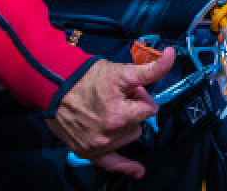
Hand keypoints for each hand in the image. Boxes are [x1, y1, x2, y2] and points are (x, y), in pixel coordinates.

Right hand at [47, 46, 174, 178]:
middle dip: (132, 110)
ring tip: (107, 110)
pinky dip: (126, 167)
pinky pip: (112, 164)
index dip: (141, 97)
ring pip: (129, 137)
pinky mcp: (87, 152)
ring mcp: (97, 146)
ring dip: (125, 126)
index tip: (129, 91)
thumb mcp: (121, 71)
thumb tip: (171, 55)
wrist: (55, 86)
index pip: (149, 109)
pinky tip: (138, 171)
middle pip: (139, 124)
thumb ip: (150, 69)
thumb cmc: (88, 77)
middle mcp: (109, 135)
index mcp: (120, 116)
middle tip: (115, 98)